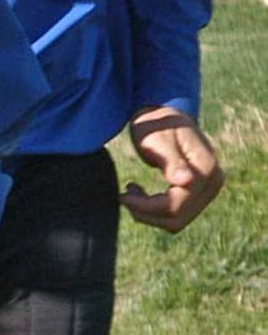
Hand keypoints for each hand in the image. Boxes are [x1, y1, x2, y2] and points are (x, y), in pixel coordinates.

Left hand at [119, 106, 223, 232]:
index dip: (147, 207)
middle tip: (123, 195)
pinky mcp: (200, 192)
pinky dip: (156, 209)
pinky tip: (139, 192)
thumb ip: (171, 161)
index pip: (176, 205)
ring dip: (150, 213)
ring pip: (177, 220)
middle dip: (146, 213)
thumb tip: (187, 182)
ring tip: (130, 191)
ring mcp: (209, 189)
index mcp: (206, 170)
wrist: (166, 114)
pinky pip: (178, 213)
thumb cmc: (157, 123)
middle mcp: (213, 183)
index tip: (122, 195)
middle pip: (177, 218)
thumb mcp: (157, 139)